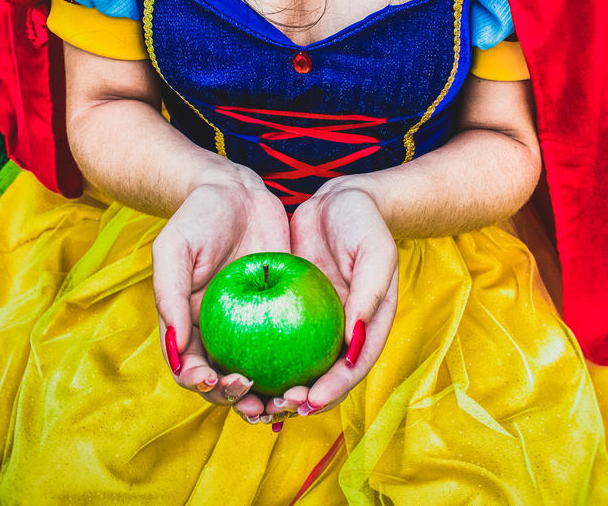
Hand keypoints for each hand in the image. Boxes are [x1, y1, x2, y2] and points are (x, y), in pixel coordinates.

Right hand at [152, 165, 289, 421]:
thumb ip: (169, 297)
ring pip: (261, 374)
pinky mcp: (280, 312)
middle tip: (255, 401)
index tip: (215, 381)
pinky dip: (298, 367)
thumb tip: (175, 348)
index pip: (190, 369)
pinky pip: (290, 346)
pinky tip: (313, 374)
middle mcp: (219, 333)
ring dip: (270, 396)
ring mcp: (251, 326)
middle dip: (238, 402)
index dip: (201, 384)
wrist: (238, 191)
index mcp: (188, 325)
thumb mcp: (174, 250)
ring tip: (285, 402)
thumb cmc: (198, 217)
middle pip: (226, 383)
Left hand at [267, 178, 397, 419]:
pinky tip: (232, 367)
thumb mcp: (375, 253)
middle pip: (321, 379)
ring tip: (250, 402)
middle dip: (298, 402)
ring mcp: (312, 325)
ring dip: (274, 390)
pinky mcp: (288, 311)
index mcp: (366, 329)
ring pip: (293, 368)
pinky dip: (256, 358)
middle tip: (274, 408)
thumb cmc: (363, 223)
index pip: (352, 369)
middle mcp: (340, 334)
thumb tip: (354, 341)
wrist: (336, 199)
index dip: (332, 391)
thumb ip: (370, 294)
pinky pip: (272, 339)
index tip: (308, 402)